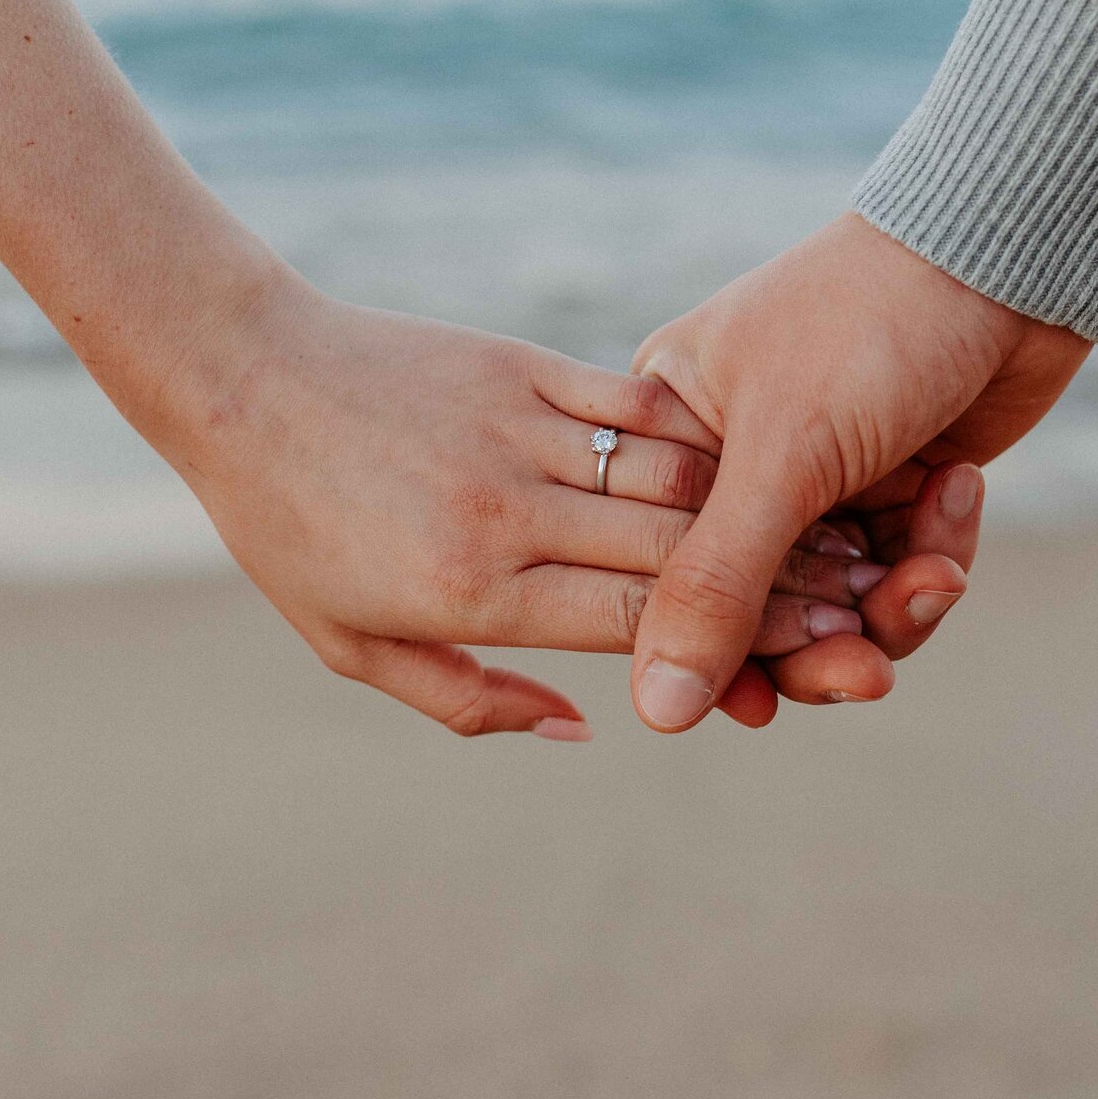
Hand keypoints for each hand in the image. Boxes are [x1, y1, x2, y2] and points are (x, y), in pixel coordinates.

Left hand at [135, 266, 891, 738]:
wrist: (238, 374)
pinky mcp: (520, 366)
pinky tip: (749, 450)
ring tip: (827, 526)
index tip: (812, 646)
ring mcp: (515, 433)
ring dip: (754, 506)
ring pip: (667, 477)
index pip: (635, 624)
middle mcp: (505, 516)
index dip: (736, 638)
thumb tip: (586, 732)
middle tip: (859, 591)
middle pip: (673, 556)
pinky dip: (696, 430)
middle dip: (775, 579)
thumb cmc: (287, 528)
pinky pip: (631, 403)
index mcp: (470, 593)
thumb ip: (472, 701)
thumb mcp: (352, 646)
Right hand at [626, 212, 1092, 730]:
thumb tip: (657, 715)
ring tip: (938, 575)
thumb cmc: (868, 325)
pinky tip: (960, 492)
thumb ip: (715, 586)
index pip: (663, 580)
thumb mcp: (783, 459)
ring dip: (894, 607)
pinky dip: (934, 554)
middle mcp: (732, 464)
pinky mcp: (891, 486)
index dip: (710, 654)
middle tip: (869, 673)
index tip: (759, 706)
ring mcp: (817, 478)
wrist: (1005, 249)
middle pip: (756, 609)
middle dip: (822, 647)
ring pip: (837, 605)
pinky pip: (898, 572)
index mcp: (669, 437)